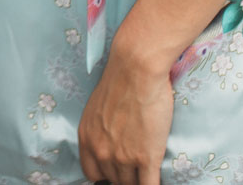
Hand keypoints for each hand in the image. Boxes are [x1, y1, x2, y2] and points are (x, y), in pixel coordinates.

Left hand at [76, 43, 174, 184]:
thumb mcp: (97, 109)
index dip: (106, 176)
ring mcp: (123, 157)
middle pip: (114, 181)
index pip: (92, 174)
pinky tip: (155, 181)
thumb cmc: (121, 81)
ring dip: (139, 180)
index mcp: (87, 139)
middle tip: (135, 169)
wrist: (136, 70)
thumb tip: (109, 142)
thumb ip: (100, 131)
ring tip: (147, 172)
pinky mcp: (146, 158)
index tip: (116, 173)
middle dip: (125, 177)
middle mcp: (101, 152)